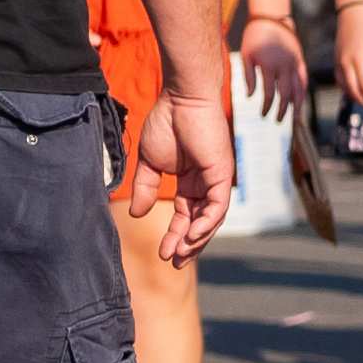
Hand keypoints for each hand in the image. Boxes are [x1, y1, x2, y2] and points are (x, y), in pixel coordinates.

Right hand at [131, 89, 237, 262]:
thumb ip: (145, 188)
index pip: (185, 215)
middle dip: (187, 244)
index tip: (163, 255)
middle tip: (174, 264)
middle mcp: (206, 183)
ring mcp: (217, 179)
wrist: (181, 99)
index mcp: (190, 181)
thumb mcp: (150, 162)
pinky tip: (192, 236)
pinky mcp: (223, 173)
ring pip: (211, 218)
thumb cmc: (166, 123)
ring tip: (181, 255)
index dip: (175, 236)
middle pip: (199, 222)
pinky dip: (207, 223)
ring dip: (197, 239)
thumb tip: (138, 213)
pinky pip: (218, 205)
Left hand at [235, 14, 306, 119]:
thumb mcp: (246, 56)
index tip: (263, 115)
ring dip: (297, 105)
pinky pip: (304, 78)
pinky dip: (303, 90)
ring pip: (299, 88)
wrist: (271, 18)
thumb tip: (251, 97)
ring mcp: (294, 62)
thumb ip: (249, 77)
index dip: (267, 106)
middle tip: (279, 122)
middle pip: (287, 94)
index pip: (271, 93)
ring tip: (295, 118)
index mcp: (269, 66)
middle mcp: (285, 65)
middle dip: (283, 110)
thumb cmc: (253, 38)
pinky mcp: (300, 59)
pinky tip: (300, 100)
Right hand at [336, 1, 362, 113]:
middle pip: (355, 92)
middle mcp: (345, 64)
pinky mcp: (337, 62)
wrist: (352, 12)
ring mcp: (339, 63)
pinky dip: (350, 91)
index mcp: (358, 59)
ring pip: (346, 89)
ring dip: (359, 100)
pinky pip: (341, 82)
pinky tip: (360, 94)